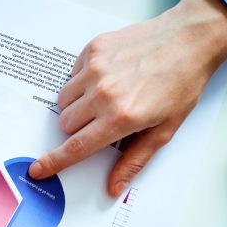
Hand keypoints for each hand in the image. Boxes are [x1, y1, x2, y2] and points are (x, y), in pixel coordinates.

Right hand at [29, 0, 226, 196]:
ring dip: (76, 106)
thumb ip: (134, 160)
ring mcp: (95, 69)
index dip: (54, 162)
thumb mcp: (163, 129)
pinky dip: (82, 82)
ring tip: (103, 98)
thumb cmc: (180, 83)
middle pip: (66, 124)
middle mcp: (104, 94)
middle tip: (101, 121)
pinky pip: (71, 75)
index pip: (76, 147)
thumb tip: (114, 186)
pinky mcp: (93, 50)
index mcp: (121, 118)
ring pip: (63, 101)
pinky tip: (107, 77)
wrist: (188, 40)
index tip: (38, 170)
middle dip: (77, 129)